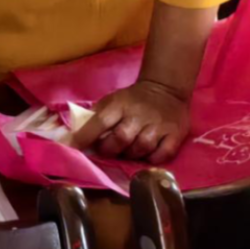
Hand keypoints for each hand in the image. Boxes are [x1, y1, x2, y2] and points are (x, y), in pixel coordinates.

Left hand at [71, 80, 191, 163]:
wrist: (166, 89)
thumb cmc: (133, 99)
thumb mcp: (112, 100)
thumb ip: (96, 115)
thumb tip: (75, 133)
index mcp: (119, 105)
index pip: (100, 121)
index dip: (86, 136)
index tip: (74, 147)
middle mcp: (138, 115)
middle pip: (121, 138)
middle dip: (109, 150)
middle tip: (106, 151)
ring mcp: (158, 126)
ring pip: (141, 148)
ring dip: (130, 155)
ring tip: (126, 153)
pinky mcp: (175, 134)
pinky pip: (163, 154)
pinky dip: (153, 159)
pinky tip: (147, 155)